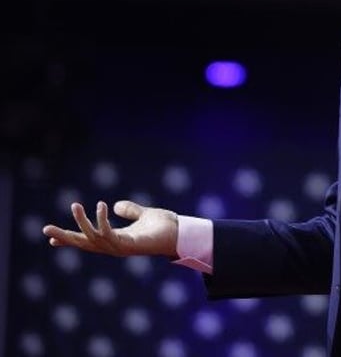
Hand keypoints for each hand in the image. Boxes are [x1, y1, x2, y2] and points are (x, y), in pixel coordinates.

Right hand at [42, 200, 178, 257]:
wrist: (183, 233)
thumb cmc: (166, 226)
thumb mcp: (144, 215)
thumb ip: (131, 210)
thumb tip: (117, 205)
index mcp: (116, 239)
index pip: (89, 240)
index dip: (71, 239)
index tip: (51, 240)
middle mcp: (115, 246)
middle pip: (85, 244)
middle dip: (65, 238)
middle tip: (45, 230)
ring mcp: (121, 248)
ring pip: (93, 239)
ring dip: (82, 223)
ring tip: (75, 205)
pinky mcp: (130, 246)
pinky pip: (110, 234)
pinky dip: (103, 221)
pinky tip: (101, 205)